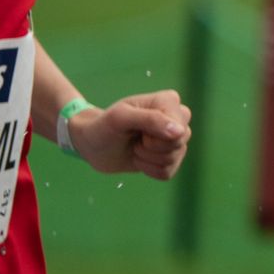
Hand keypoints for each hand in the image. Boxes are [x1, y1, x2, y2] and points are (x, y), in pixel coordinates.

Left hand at [69, 89, 191, 178]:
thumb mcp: (120, 118)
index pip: (178, 129)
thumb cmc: (104, 126)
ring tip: (134, 148)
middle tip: (135, 140)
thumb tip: (180, 132)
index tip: (136, 131)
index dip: (154, 138)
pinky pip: (168, 172)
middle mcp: (178, 117)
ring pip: (173, 158)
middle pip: (178, 143)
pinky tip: (139, 158)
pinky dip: (148, 170)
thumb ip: (150, 119)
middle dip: (151, 149)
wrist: (93, 146)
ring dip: (147, 159)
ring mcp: (176, 138)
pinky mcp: (171, 157)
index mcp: (169, 101)